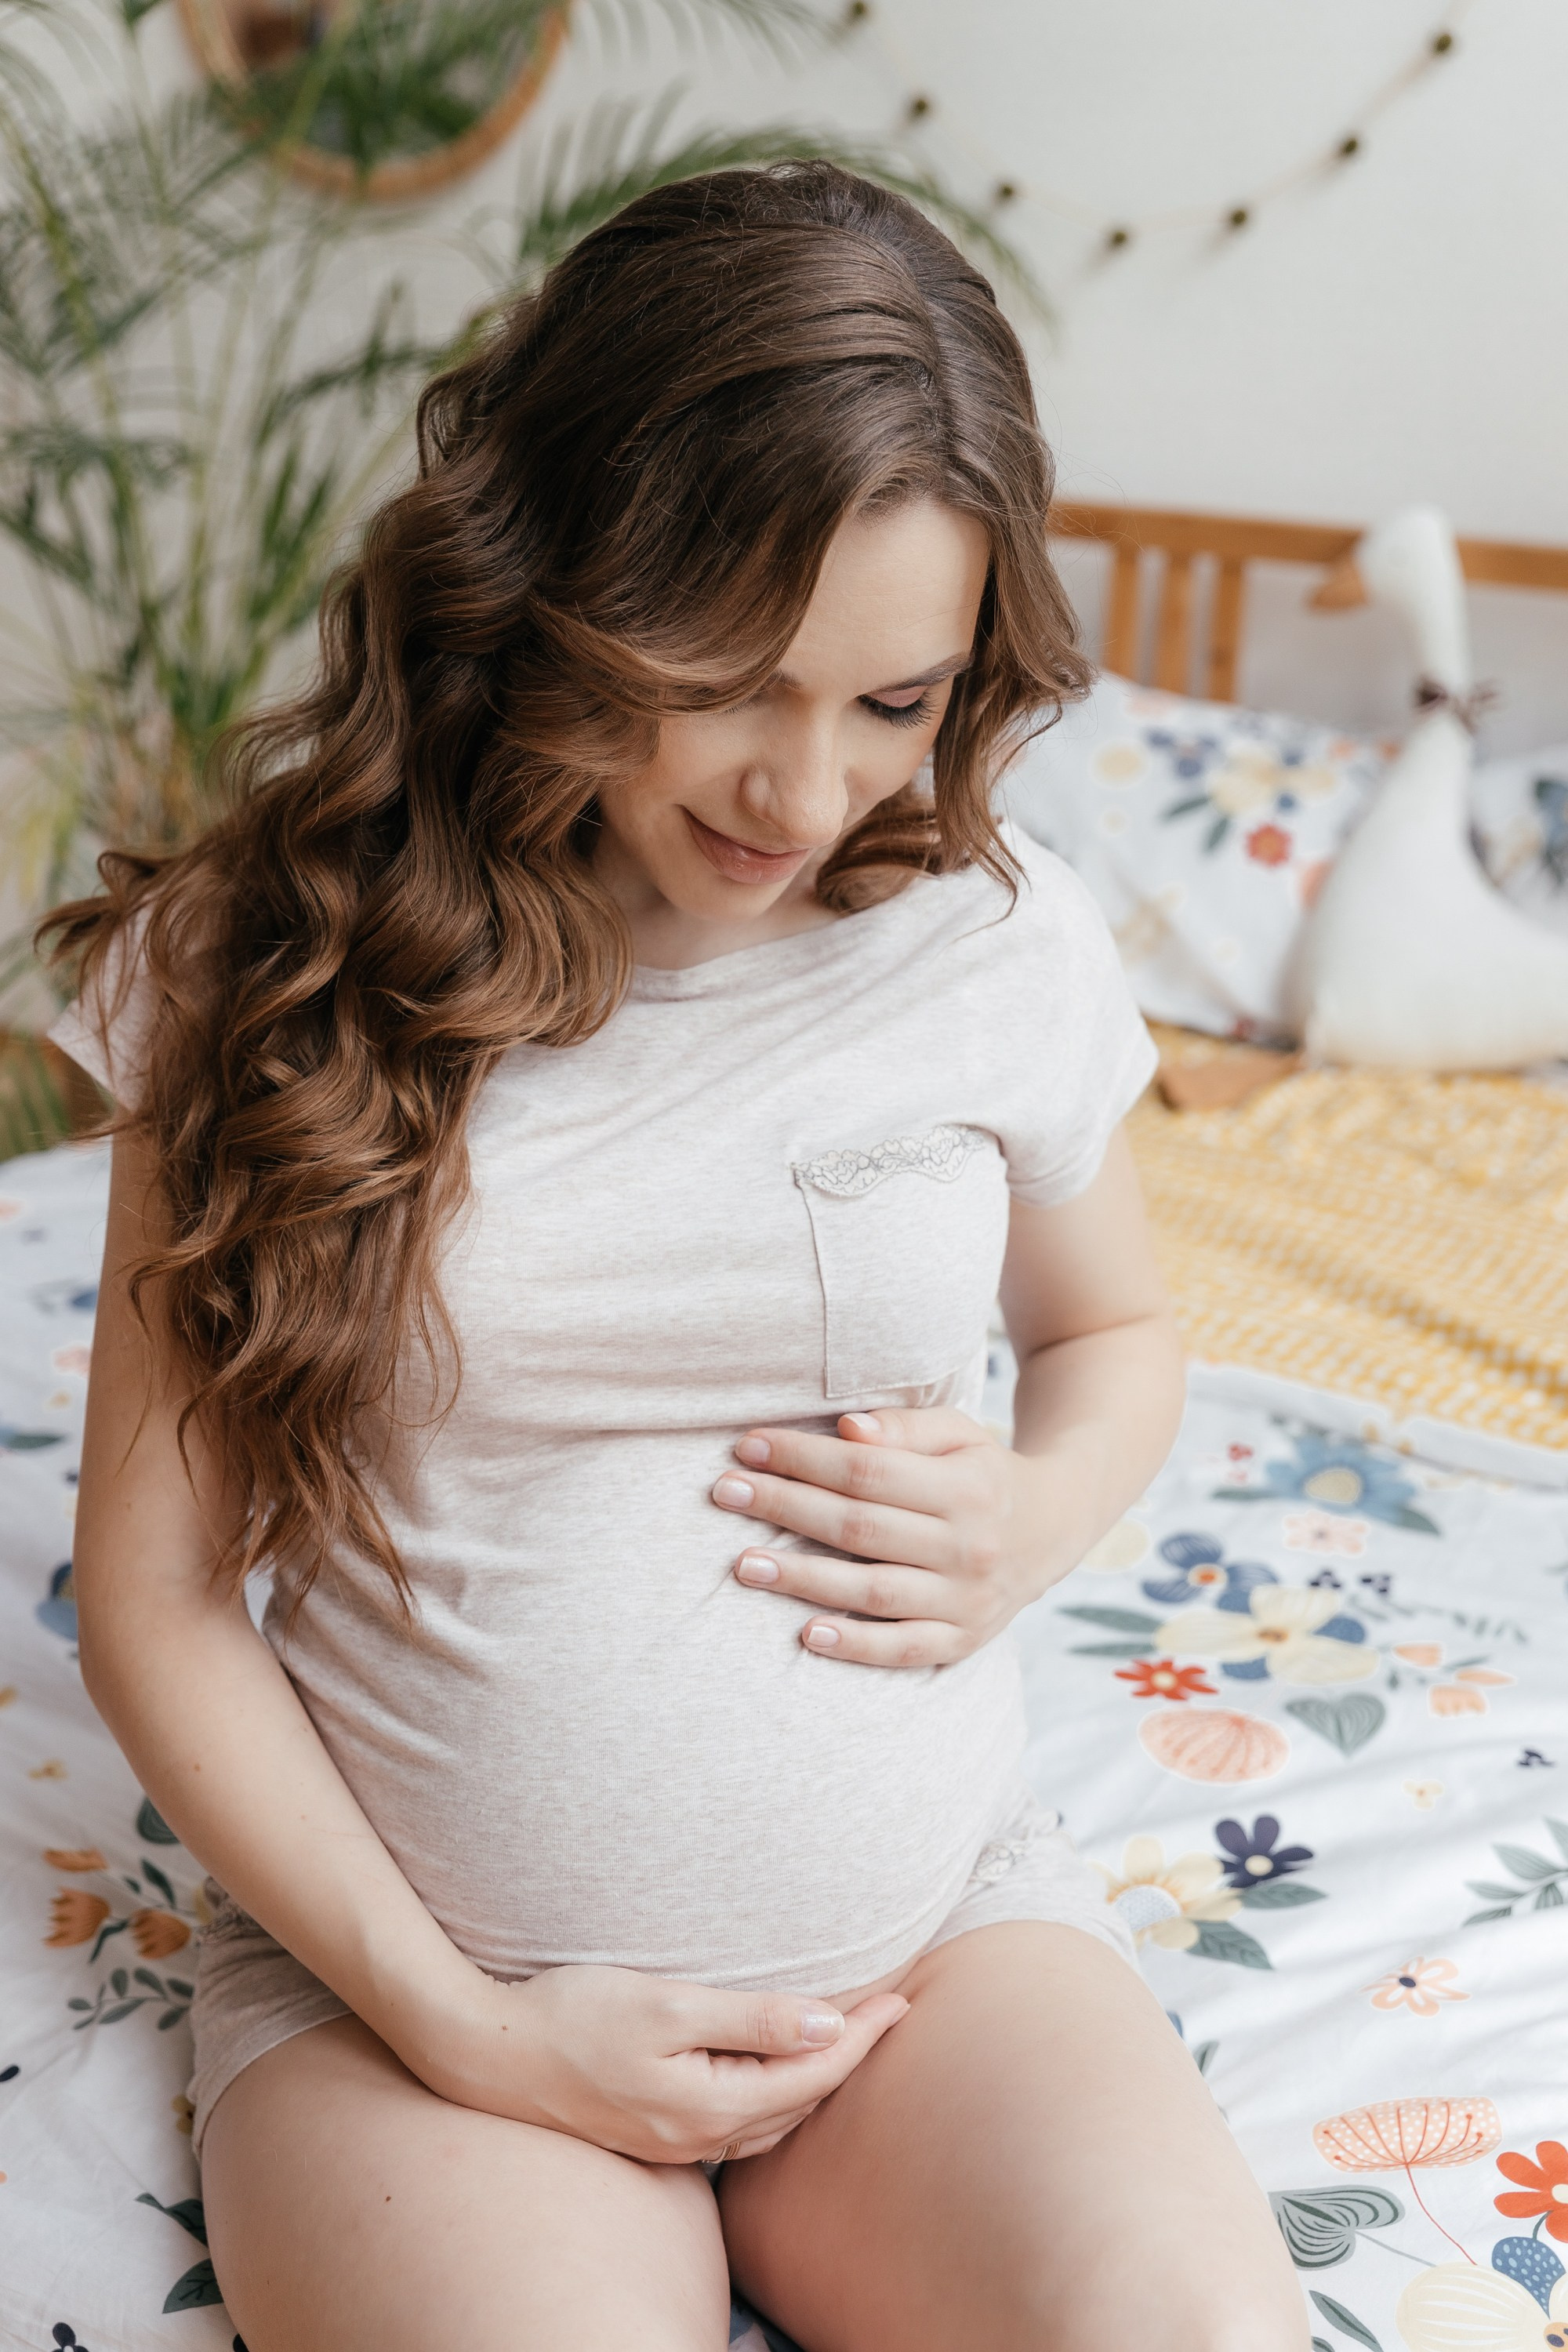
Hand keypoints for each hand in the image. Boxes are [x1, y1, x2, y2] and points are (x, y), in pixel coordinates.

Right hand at [423, 1962, 907, 2165]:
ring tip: (850, 2034)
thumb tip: (826, 2025)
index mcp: (708, 2105)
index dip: (862, 2037)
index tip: (903, 1999)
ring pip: (771, 2119)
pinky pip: (738, 2122)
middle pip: (799, 2103)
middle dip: (849, 2059)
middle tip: (890, 2010)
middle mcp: (697, 2136)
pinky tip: (777, 2067)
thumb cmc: (572, 2015)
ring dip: (814, 2079)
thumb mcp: (666, 2004)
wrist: (488, 2054)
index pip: (811, 2076)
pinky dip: (773, 2093)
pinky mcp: (654, 2131)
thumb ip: (748, 2019)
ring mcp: (674, 2141)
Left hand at [712, 1408, 1069, 1667]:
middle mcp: (968, 1545)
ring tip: (742, 1563)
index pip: (867, 1471)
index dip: (803, 1457)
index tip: (747, 1446)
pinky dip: (855, 1646)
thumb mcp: (958, 1433)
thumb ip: (904, 1427)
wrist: (1052, 1528)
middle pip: (859, 1527)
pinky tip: (806, 1635)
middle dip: (784, 1506)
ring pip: (872, 1591)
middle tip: (723, 1492)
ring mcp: (967, 1599)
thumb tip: (846, 1430)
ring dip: (802, 1579)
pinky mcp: (963, 1640)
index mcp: (965, 1487)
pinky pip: (904, 1648)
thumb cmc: (981, 1471)